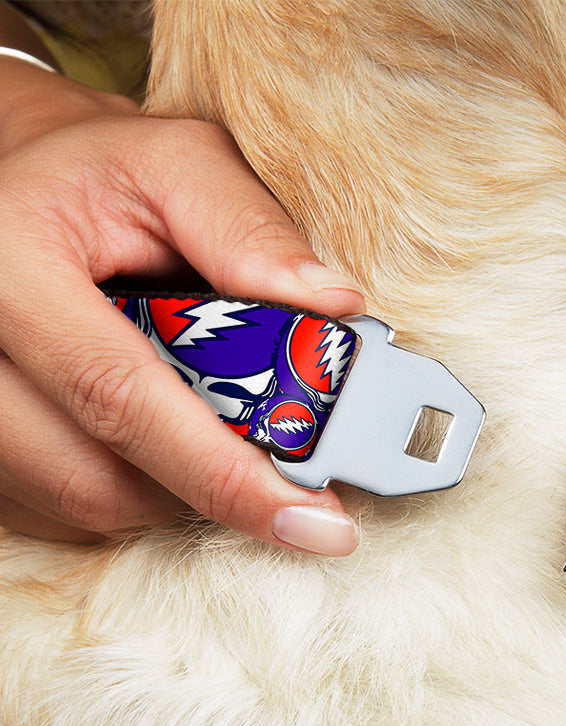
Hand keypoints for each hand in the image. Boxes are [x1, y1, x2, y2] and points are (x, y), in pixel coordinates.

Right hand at [0, 58, 363, 552]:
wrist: (19, 188)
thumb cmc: (101, 175)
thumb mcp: (177, 165)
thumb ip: (249, 229)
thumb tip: (334, 306)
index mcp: (9, 266)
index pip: (120, 397)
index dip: (224, 474)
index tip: (315, 522)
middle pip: (96, 477)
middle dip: (211, 491)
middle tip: (291, 486)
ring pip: (83, 504)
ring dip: (174, 491)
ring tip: (221, 438)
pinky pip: (61, 510)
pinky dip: (134, 491)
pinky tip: (164, 444)